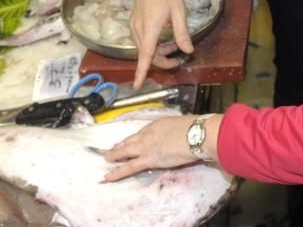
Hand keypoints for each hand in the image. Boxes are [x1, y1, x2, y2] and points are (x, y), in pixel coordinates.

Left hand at [103, 114, 221, 180]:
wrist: (195, 134)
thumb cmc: (195, 129)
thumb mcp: (184, 125)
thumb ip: (178, 131)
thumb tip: (183, 133)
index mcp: (158, 124)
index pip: (142, 133)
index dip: (135, 138)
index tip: (130, 140)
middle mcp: (148, 133)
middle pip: (131, 140)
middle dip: (121, 145)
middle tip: (112, 149)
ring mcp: (146, 146)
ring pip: (125, 152)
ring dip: (115, 156)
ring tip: (107, 159)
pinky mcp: (147, 159)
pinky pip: (128, 167)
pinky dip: (117, 172)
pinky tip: (108, 176)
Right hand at [130, 0, 193, 88]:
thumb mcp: (180, 12)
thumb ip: (182, 33)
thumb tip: (188, 51)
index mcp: (150, 28)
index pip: (145, 55)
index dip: (141, 71)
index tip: (138, 85)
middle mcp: (138, 29)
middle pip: (147, 54)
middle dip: (161, 60)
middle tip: (178, 59)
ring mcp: (134, 26)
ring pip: (144, 48)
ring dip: (158, 51)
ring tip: (174, 45)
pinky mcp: (134, 22)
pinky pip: (142, 40)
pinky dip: (152, 44)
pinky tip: (164, 37)